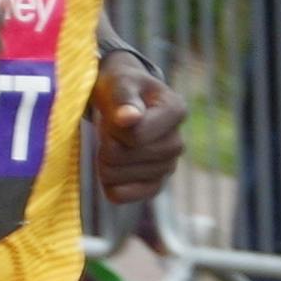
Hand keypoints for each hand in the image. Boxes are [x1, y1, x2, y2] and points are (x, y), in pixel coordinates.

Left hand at [91, 54, 185, 204]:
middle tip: (110, 128)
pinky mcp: (152, 185)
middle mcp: (177, 143)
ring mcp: (167, 167)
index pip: (136, 136)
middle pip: (124, 157)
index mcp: (176, 111)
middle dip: (107, 143)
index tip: (115, 115)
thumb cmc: (120, 87)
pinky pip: (120, 196)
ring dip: (103, 160)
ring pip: (116, 178)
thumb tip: (129, 119)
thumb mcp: (119, 83)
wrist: (120, 100)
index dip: (114, 127)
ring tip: (112, 142)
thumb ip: (123, 99)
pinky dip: (107, 184)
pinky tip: (108, 170)